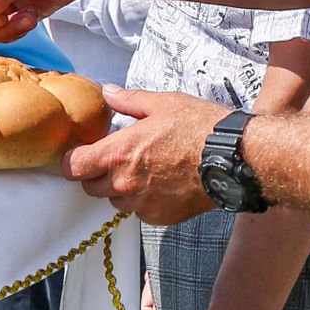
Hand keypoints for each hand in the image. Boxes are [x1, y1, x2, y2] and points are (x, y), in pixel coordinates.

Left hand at [64, 87, 223, 222]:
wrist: (235, 159)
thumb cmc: (201, 129)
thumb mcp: (163, 104)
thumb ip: (129, 101)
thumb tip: (108, 93)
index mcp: (119, 153)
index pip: (73, 167)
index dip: (74, 161)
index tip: (82, 155)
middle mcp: (125, 183)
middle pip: (90, 187)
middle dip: (97, 174)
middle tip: (117, 159)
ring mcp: (142, 204)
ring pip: (115, 201)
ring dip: (120, 189)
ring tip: (144, 170)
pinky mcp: (159, 217)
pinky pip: (138, 212)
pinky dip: (143, 201)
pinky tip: (161, 184)